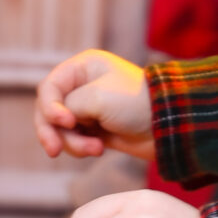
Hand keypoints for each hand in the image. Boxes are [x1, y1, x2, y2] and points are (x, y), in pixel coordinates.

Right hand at [34, 49, 154, 161]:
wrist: (168, 125)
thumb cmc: (134, 103)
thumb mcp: (96, 98)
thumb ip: (67, 107)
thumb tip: (58, 122)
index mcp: (83, 67)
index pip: (49, 87)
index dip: (50, 107)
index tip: (67, 122)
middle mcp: (82, 85)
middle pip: (49, 111)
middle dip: (52, 131)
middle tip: (55, 150)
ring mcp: (88, 109)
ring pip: (60, 130)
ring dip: (72, 143)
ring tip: (96, 149)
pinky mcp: (95, 129)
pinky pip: (73, 141)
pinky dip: (81, 148)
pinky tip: (100, 149)